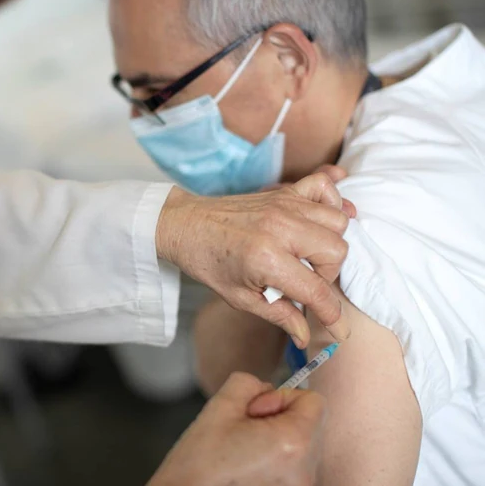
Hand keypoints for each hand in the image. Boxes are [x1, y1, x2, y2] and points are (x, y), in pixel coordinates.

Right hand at [148, 373, 324, 485]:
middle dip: (279, 418)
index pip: (314, 400)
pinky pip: (294, 464)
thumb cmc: (201, 460)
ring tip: (244, 449)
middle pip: (309, 422)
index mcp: (294, 442)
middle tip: (245, 430)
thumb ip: (250, 383)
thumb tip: (267, 389)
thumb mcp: (221, 404)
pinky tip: (249, 464)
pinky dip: (276, 458)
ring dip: (278, 438)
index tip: (255, 412)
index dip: (282, 398)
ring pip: (301, 443)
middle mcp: (305, 469)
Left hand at [156, 173, 350, 347]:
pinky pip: (323, 187)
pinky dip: (331, 201)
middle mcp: (280, 228)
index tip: (337, 328)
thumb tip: (304, 335)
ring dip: (329, 243)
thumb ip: (278, 315)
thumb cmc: (208, 261)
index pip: (316, 290)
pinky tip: (319, 222)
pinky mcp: (283, 192)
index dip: (332, 315)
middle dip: (328, 273)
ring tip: (307, 256)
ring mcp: (283, 205)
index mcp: (266, 258)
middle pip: (337, 250)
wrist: (185, 225)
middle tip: (305, 281)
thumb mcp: (240, 297)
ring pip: (337, 221)